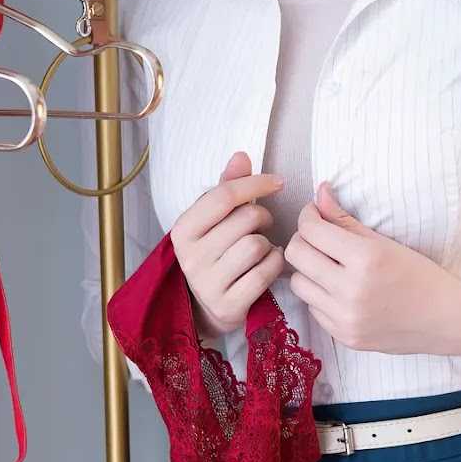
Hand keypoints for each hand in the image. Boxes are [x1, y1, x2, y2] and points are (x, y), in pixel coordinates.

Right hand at [170, 151, 286, 337]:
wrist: (207, 306)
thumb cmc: (216, 252)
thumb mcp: (215, 219)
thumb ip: (228, 187)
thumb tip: (241, 155)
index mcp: (183, 229)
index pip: (224, 195)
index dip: (256, 184)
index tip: (277, 183)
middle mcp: (190, 257)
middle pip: (246, 219)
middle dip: (263, 217)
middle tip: (263, 224)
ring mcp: (207, 283)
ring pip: (257, 245)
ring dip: (268, 243)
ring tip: (262, 247)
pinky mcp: (227, 305)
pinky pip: (264, 273)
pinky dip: (274, 264)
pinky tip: (269, 262)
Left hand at [282, 181, 460, 354]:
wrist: (446, 319)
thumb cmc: (420, 275)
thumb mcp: (385, 242)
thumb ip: (345, 219)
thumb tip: (319, 192)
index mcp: (365, 258)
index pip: (311, 230)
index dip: (308, 216)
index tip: (315, 214)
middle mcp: (351, 290)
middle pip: (296, 255)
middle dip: (303, 240)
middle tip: (318, 238)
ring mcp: (346, 317)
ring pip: (298, 284)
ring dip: (308, 271)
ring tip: (329, 266)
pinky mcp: (344, 337)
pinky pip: (313, 309)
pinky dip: (321, 297)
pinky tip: (341, 292)